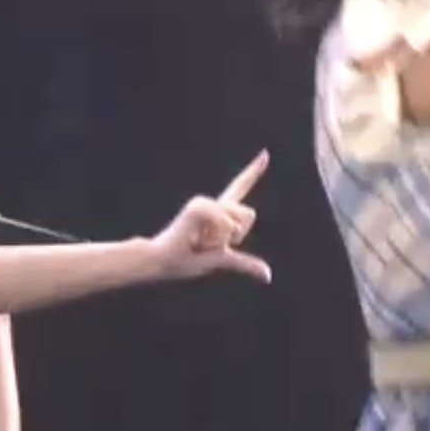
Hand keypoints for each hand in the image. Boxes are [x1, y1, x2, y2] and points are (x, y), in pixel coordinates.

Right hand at [150, 150, 271, 282]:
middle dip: (236, 235)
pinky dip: (217, 238)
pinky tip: (199, 240)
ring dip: (221, 240)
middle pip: (248, 215)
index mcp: (219, 211)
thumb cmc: (186, 260)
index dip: (253, 171)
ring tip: (198, 241)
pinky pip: (224, 226)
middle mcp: (212, 203)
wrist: (161, 260)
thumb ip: (245, 263)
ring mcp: (203, 204)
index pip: (239, 187)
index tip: (266, 153)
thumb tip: (268, 277)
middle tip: (206, 243)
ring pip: (235, 223)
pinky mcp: (197, 208)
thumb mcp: (221, 258)